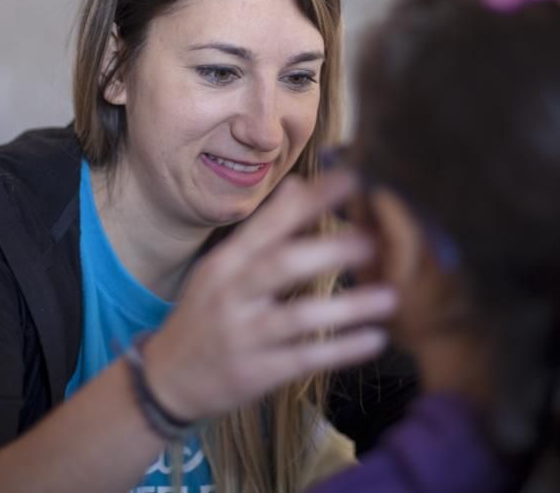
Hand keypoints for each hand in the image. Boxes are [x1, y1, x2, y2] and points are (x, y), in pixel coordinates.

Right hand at [143, 170, 397, 421]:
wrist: (169, 379)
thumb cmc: (206, 315)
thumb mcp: (221, 269)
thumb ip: (262, 231)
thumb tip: (298, 184)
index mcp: (225, 264)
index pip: (269, 225)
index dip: (310, 202)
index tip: (351, 180)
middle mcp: (231, 295)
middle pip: (281, 265)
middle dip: (329, 250)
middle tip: (373, 240)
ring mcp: (243, 336)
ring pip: (298, 316)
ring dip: (347, 306)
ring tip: (390, 297)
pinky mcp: (256, 373)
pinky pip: (305, 359)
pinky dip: (341, 350)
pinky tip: (375, 340)